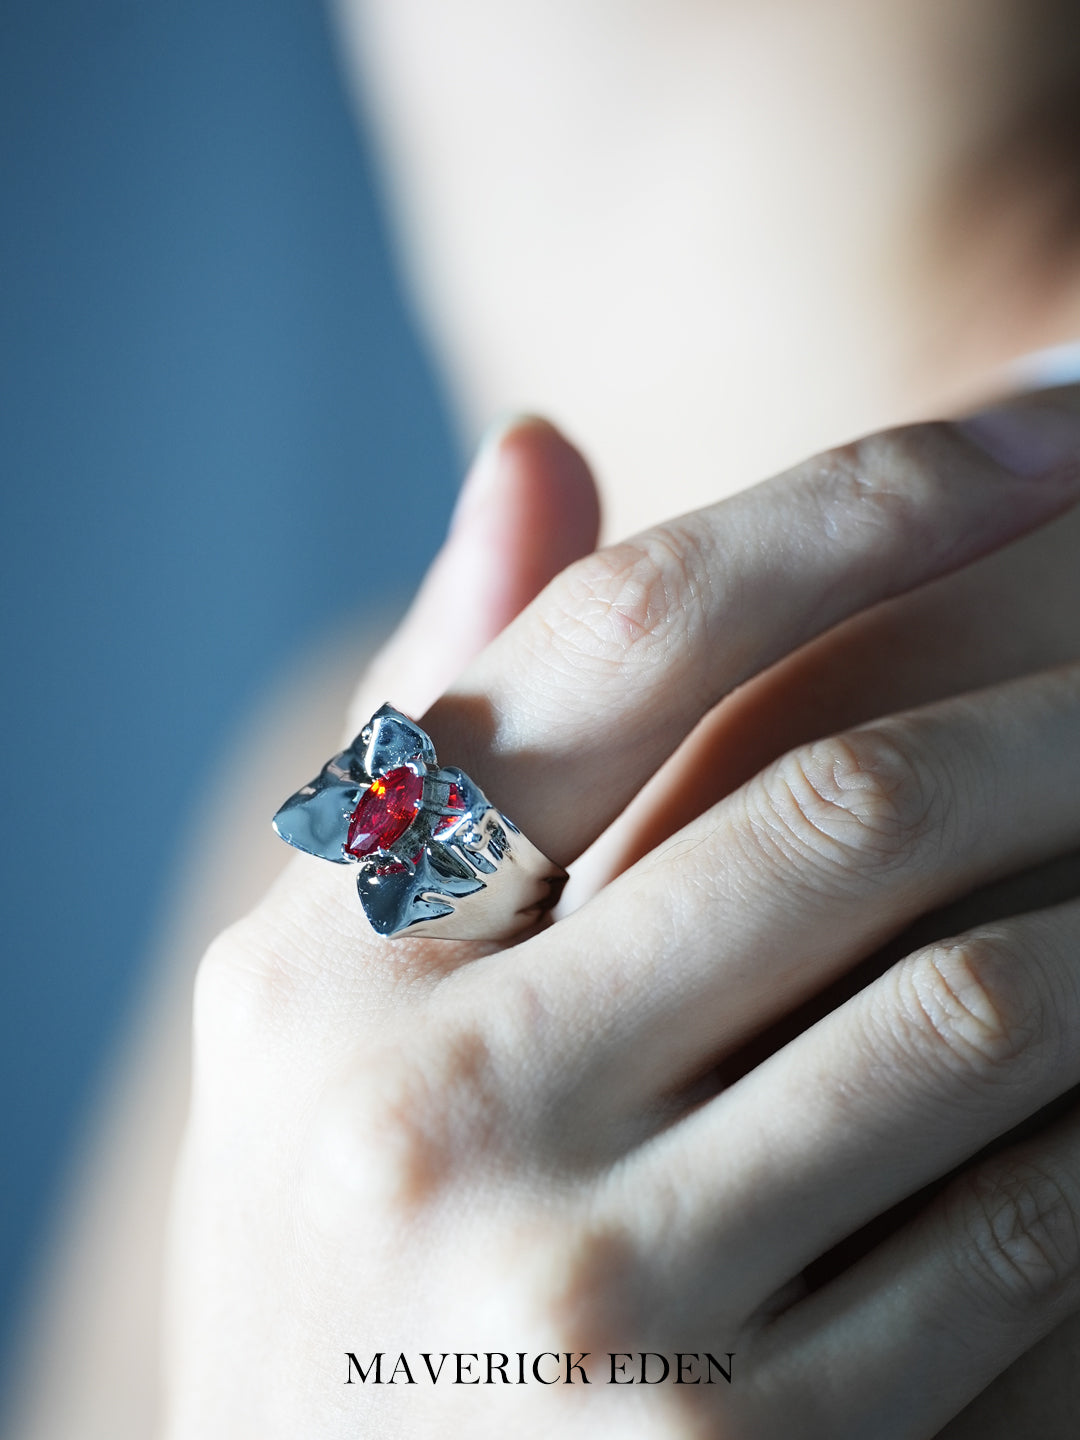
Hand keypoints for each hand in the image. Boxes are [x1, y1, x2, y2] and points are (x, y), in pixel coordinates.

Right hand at [164, 400, 1079, 1437]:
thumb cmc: (342, 1237)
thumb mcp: (329, 986)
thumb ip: (439, 727)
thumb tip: (542, 445)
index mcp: (331, 958)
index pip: (625, 639)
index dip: (863, 495)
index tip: (1048, 419)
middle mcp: (435, 1109)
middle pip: (842, 807)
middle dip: (1069, 706)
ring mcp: (590, 1304)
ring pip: (987, 1007)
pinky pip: (1026, 1230)